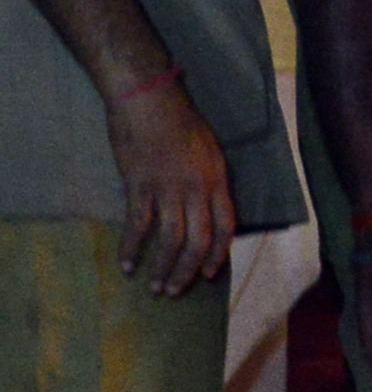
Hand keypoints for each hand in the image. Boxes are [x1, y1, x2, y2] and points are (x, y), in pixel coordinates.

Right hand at [104, 76, 231, 294]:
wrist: (151, 101)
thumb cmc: (181, 121)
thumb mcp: (209, 150)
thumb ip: (209, 181)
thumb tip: (208, 209)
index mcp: (217, 179)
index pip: (225, 226)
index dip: (217, 253)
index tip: (209, 274)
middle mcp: (196, 188)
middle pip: (198, 239)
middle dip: (188, 270)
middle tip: (175, 291)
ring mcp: (168, 188)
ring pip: (170, 239)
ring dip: (163, 267)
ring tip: (155, 287)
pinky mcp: (139, 186)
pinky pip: (137, 225)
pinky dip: (131, 248)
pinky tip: (125, 264)